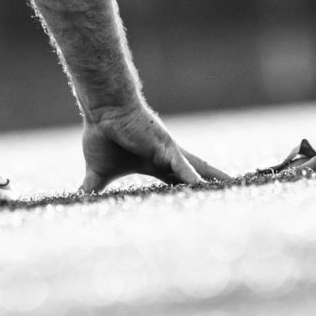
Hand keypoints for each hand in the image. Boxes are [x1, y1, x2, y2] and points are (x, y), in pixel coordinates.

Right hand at [79, 104, 229, 193]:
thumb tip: (77, 203)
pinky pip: (181, 166)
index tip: (209, 201)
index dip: (194, 191)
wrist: (102, 113)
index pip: (180, 182)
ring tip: (234, 191)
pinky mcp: (165, 147)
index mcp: (156, 166)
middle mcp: (168, 159)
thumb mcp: (98, 173)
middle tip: (239, 194)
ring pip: (197, 172)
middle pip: (198, 176)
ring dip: (213, 182)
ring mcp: (169, 153)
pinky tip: (203, 187)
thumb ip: (93, 189)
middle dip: (216, 186)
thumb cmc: (101, 136)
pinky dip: (191, 176)